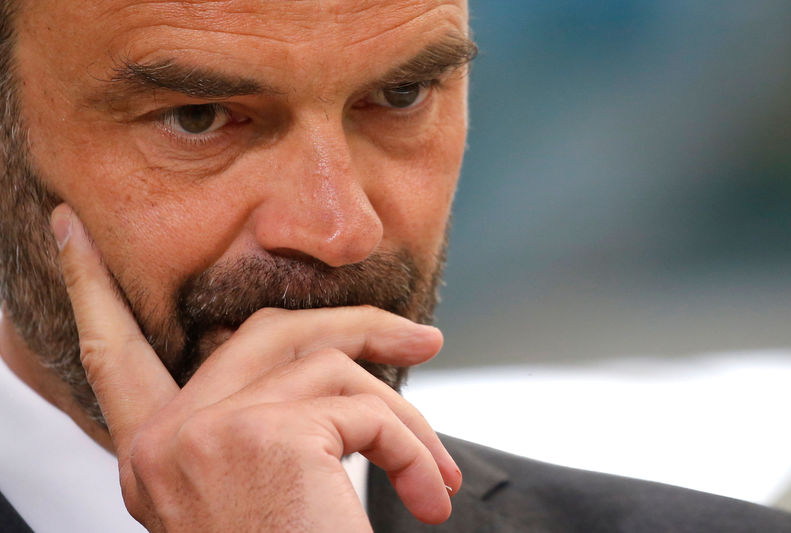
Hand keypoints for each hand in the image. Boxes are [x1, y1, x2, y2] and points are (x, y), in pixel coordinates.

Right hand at [51, 204, 460, 531]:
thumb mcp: (260, 487)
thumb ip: (269, 419)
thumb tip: (340, 360)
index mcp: (155, 452)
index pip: (111, 353)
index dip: (86, 284)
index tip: (69, 231)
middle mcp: (165, 439)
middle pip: (263, 330)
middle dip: (352, 326)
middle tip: (419, 340)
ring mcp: (209, 433)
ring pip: (328, 364)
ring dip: (401, 414)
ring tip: (434, 473)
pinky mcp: (267, 437)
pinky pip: (364, 408)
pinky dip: (411, 446)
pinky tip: (426, 491)